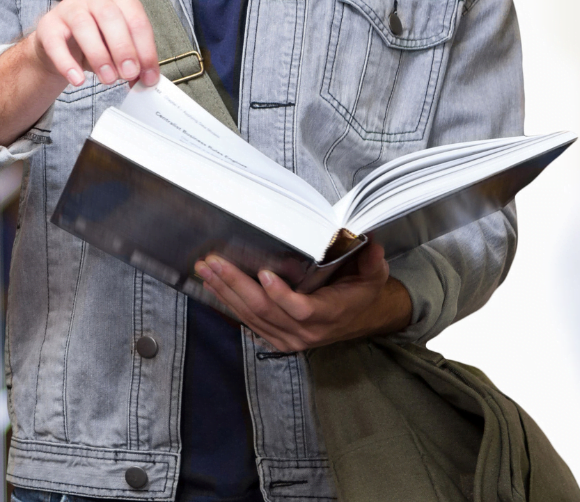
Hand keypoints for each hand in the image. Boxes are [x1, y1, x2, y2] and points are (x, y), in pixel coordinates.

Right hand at [33, 0, 159, 87]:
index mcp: (119, 0)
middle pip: (110, 16)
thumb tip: (147, 80)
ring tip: (108, 78)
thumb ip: (134, 62)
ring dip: (99, 55)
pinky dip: (67, 63)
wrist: (60, 45)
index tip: (149, 75)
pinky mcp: (48, 24)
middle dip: (123, 48)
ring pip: (83, 25)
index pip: (137, 20)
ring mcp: (69, 8)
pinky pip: (56, 42)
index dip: (146, 50)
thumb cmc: (96, 42)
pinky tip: (78, 80)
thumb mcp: (118, 51)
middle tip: (129, 73)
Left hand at [195, 241, 412, 351]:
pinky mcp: (276, 337)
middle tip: (214, 263)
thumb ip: (372, 260)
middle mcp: (306, 331)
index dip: (281, 294)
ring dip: (225, 292)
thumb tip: (371, 242)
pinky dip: (229, 303)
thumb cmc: (361, 292)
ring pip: (251, 316)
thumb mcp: (374, 275)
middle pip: (265, 310)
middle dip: (236, 285)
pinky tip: (213, 286)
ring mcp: (288, 338)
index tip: (264, 274)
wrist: (358, 318)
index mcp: (329, 314)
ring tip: (206, 270)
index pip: (301, 309)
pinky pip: (248, 322)